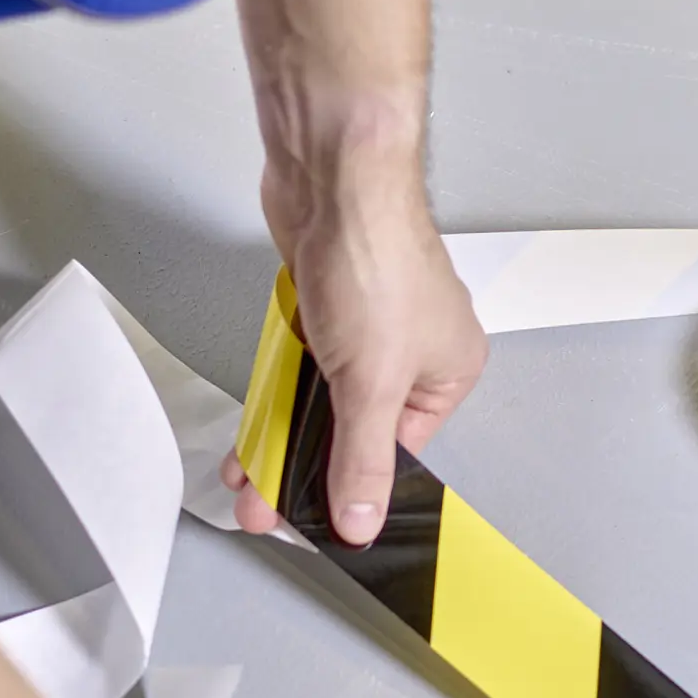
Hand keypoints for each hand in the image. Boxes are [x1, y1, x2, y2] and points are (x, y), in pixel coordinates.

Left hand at [223, 175, 487, 546]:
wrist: (334, 176)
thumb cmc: (378, 257)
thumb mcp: (371, 384)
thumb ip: (362, 459)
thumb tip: (362, 520)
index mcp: (448, 372)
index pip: (399, 450)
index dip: (351, 486)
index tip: (307, 517)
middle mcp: (413, 350)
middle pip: (355, 428)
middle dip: (306, 468)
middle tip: (266, 503)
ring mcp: (367, 326)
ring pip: (322, 400)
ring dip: (284, 435)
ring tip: (250, 474)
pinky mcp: (325, 304)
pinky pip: (300, 367)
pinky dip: (276, 393)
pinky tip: (254, 422)